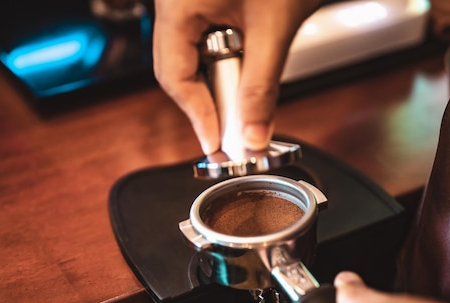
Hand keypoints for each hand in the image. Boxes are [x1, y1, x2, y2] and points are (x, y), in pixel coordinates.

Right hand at [152, 0, 319, 154]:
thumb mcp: (274, 28)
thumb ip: (261, 87)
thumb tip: (252, 133)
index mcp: (180, 5)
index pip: (175, 76)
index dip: (197, 114)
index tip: (216, 141)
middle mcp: (175, 3)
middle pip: (176, 69)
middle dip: (206, 100)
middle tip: (232, 126)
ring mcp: (186, 1)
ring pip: (189, 55)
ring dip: (218, 79)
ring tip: (244, 90)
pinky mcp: (203, 0)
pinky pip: (202, 38)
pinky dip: (224, 58)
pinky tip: (244, 62)